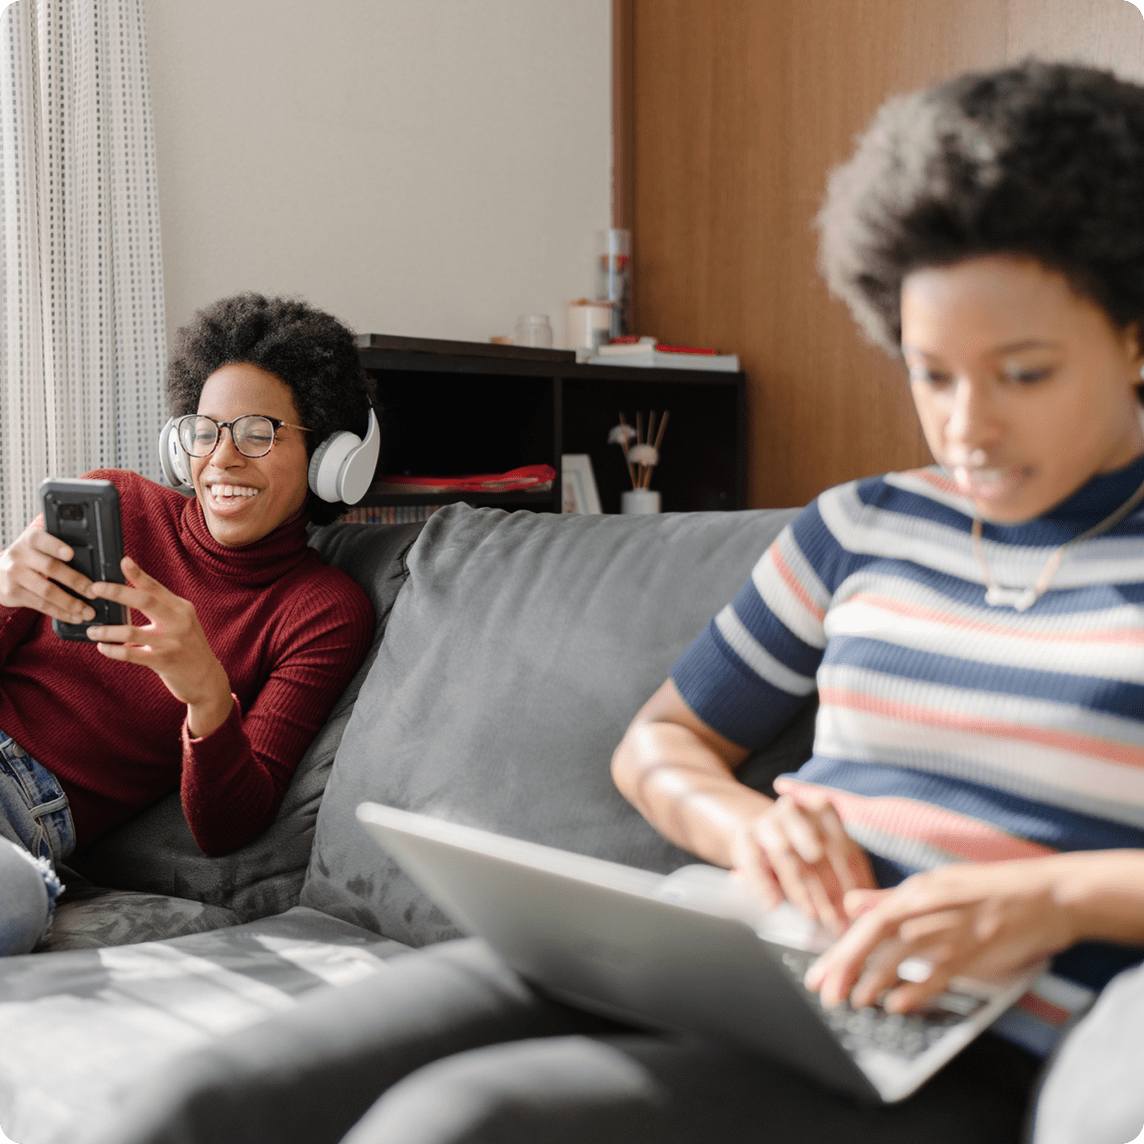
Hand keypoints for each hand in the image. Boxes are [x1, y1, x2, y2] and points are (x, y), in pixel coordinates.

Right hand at [0, 523, 96, 623]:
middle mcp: (19, 556)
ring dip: (71, 603)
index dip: (56, 546)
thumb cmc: (27, 560)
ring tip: (88, 611)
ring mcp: (14, 575)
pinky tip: (74, 617)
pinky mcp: (13, 593)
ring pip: (47, 591)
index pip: (42, 540)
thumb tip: (91, 564)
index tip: (71, 554)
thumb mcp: (36, 548)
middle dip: (76, 582)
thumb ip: (55, 551)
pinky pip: (41, 605)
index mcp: (30, 540)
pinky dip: (61, 613)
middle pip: (51, 568)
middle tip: (93, 592)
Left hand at [87, 556, 232, 736]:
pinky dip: (113, 650)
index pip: (156, 587)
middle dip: (117, 592)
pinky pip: (131, 654)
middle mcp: (179, 622)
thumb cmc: (188, 647)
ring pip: (131, 631)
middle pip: (144, 600)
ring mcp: (171, 642)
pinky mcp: (163, 661)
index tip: (122, 561)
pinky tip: (103, 647)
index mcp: (182, 608)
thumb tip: (129, 593)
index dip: (138, 573)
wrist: (207, 679)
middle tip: (94, 588)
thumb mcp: (183, 623)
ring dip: (107, 630)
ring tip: (92, 630)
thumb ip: (162, 609)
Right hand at [731, 777, 876, 934]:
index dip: (853, 880)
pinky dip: (763, 884)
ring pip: (785, 854)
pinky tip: (773, 904)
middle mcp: (796, 810)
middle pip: (816, 850)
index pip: (843, 846)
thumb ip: (847, 870)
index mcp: (822, 810)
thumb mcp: (828, 849)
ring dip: (799, 889)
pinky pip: (753, 861)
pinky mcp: (745, 835)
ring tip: (812, 915)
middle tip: (838, 920)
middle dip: (828, 889)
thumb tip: (872, 904)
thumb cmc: (801, 845)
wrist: (759, 830)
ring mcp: (768, 821)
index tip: (859, 910)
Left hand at [804, 858, 1076, 1011]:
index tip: (820, 973)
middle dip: (847, 964)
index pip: (867, 921)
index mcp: (917, 891)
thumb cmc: (990, 890)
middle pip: (876, 935)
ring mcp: (952, 928)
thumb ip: (890, 898)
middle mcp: (929, 907)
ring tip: (854, 1000)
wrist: (1047, 895)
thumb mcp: (936, 885)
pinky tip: (896, 1005)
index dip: (841, 948)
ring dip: (874, 979)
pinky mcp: (977, 949)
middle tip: (826, 992)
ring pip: (902, 953)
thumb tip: (851, 903)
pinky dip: (917, 989)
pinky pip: (940, 972)